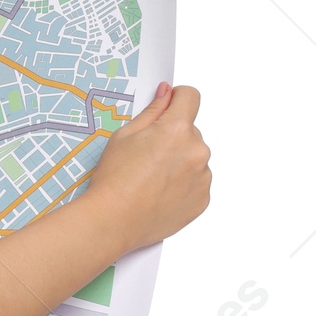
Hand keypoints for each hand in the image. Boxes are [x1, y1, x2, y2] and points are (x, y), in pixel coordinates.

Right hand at [86, 82, 210, 251]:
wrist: (112, 221)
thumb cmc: (113, 180)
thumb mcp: (124, 136)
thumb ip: (152, 111)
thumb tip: (167, 93)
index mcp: (177, 129)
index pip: (191, 97)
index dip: (177, 99)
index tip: (168, 107)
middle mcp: (197, 151)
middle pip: (191, 131)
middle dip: (173, 138)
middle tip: (146, 157)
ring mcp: (203, 177)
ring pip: (194, 158)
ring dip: (179, 163)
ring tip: (151, 180)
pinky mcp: (202, 199)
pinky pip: (196, 183)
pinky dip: (182, 186)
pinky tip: (159, 194)